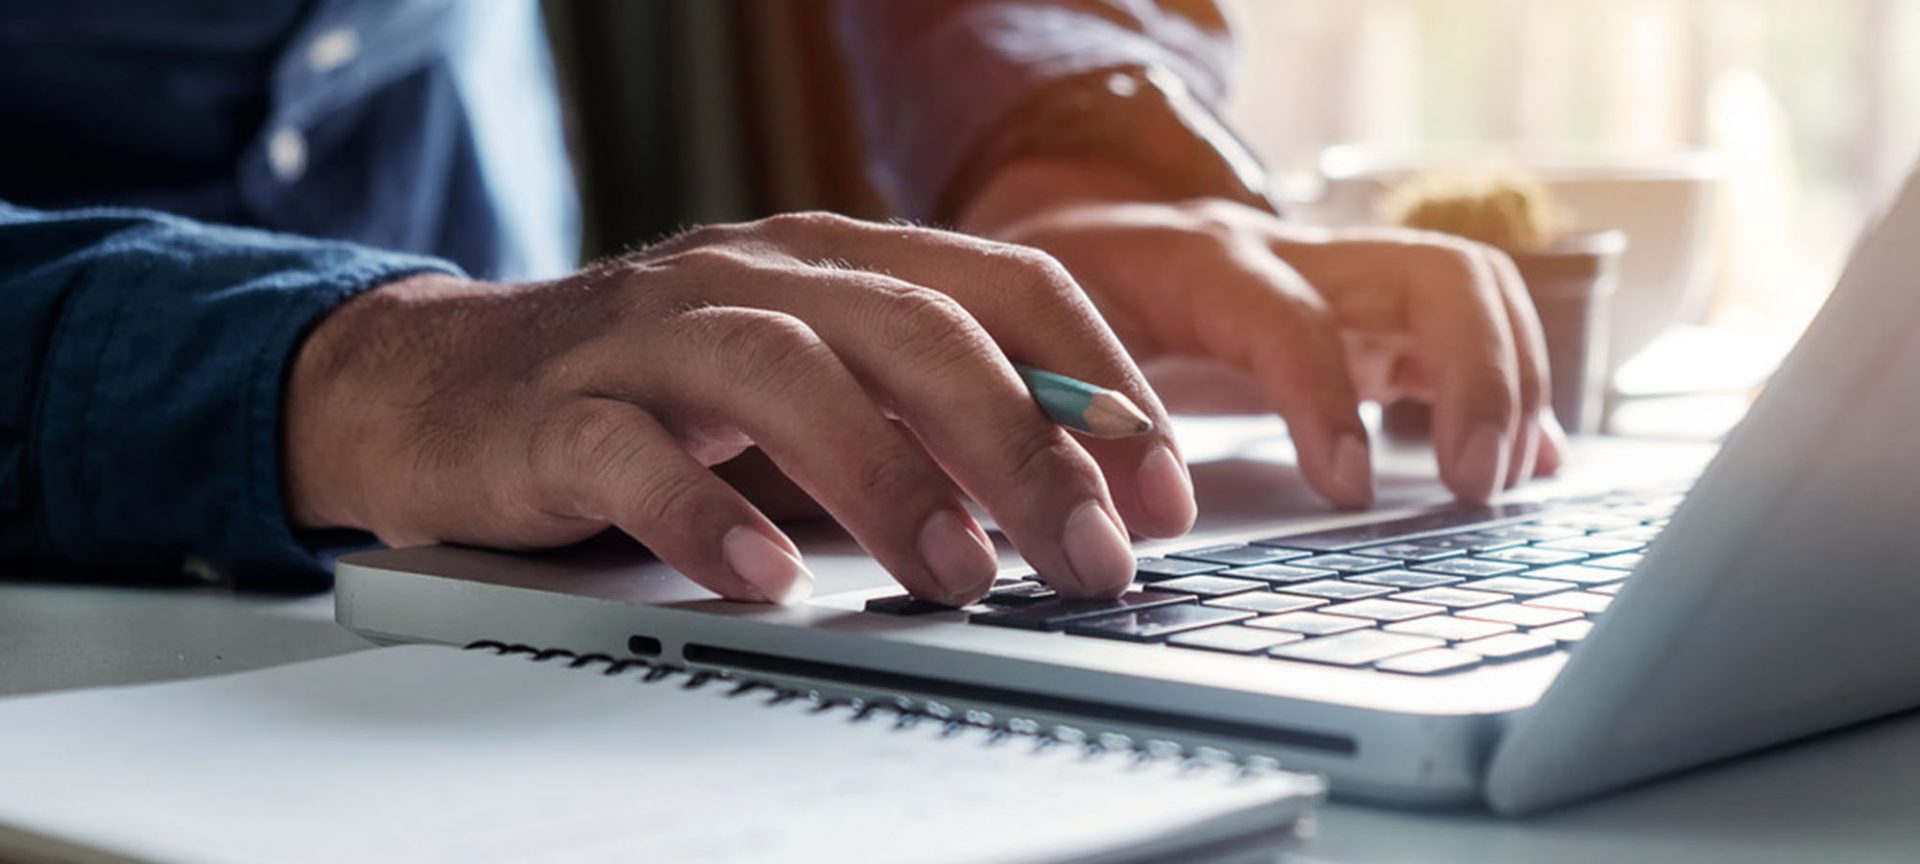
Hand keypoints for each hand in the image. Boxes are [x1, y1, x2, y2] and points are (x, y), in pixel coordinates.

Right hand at [284, 213, 1195, 604]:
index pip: (1007, 286)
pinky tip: (764, 578)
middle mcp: (757, 275)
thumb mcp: (816, 388)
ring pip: (787, 372)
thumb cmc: (660, 392)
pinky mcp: (557, 412)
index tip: (1162, 489)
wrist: (444, 382)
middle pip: (917, 329)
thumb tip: (1078, 502)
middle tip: (1092, 554)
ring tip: (958, 573)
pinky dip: (705, 515)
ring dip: (888, 476)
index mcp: (840, 258)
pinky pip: (633, 454)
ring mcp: (653, 334)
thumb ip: (926, 421)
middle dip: (1024, 444)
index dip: (1101, 385)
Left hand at [961, 159, 1564, 508]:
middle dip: (1479, 376)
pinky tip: (1523, 462)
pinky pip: (1463, 334)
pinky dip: (1508, 394)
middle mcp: (1292, 255)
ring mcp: (1343, 279)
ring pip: (1469, 290)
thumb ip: (1077, 416)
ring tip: (1500, 482)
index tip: (1347, 490)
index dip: (1327, 400)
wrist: (1068, 236)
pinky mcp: (1369, 314)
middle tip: (1474, 486)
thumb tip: (1127, 512)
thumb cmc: (1054, 300)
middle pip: (1433, 273)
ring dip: (1512, 382)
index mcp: (1200, 263)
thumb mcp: (1039, 346)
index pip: (1290, 317)